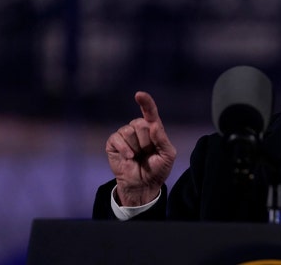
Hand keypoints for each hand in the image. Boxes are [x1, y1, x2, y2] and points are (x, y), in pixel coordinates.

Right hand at [105, 91, 176, 205]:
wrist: (143, 185)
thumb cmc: (157, 169)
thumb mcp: (167, 155)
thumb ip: (162, 139)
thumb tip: (153, 125)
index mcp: (153, 129)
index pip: (150, 113)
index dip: (146, 103)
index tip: (139, 95)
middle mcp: (138, 128)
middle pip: (140, 124)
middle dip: (146, 142)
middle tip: (147, 153)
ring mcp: (125, 134)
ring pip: (129, 131)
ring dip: (135, 147)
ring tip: (137, 156)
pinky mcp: (113, 142)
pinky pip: (117, 138)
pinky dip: (124, 149)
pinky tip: (129, 158)